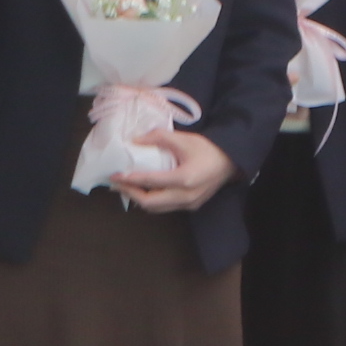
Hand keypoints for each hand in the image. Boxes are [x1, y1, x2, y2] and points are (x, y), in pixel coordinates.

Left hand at [110, 129, 233, 213]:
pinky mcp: (191, 207)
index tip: (114, 175)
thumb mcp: (184, 139)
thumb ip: (158, 138)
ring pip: (156, 208)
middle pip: (149, 202)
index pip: (149, 181)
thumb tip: (134, 141)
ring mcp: (189, 204)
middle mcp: (186, 196)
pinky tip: (146, 191)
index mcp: (184, 178)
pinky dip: (152, 201)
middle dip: (130, 193)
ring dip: (139, 199)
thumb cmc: (209, 149)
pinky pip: (165, 208)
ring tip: (128, 188)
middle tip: (117, 184)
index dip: (129, 179)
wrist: (232, 161)